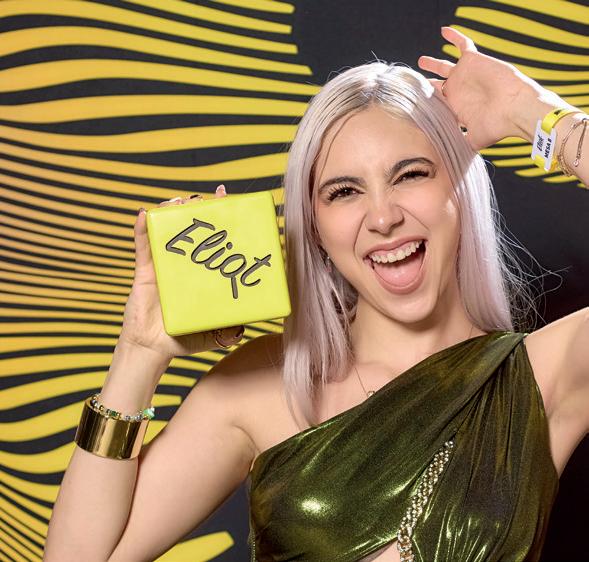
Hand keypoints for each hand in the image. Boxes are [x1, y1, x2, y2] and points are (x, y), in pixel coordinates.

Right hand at [119, 185, 243, 362]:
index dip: (220, 217)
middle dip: (198, 207)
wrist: (153, 349)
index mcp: (202, 272)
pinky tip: (144, 214)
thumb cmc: (183, 339)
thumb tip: (248, 325)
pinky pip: (142, 245)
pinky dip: (141, 229)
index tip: (227, 198)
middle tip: (207, 196)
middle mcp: (184, 264)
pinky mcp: (145, 271)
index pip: (213, 238)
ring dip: (172, 210)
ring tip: (179, 202)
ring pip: (166, 229)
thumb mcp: (215, 333)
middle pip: (191, 227)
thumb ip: (231, 329)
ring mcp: (164, 265)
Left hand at [418, 27, 566, 150]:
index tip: (411, 106)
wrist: (515, 108)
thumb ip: (456, 146)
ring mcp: (465, 76)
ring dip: (433, 64)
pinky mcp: (473, 61)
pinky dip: (454, 37)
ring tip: (422, 61)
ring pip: (445, 66)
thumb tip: (441, 162)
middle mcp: (459, 92)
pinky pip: (463, 44)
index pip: (437, 106)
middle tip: (414, 84)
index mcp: (456, 110)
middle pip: (438, 87)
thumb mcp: (471, 141)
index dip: (426, 106)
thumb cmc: (496, 127)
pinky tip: (444, 31)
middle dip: (427, 86)